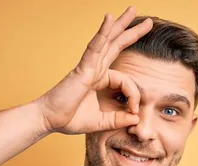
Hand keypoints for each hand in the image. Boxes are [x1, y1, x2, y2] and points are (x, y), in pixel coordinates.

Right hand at [35, 6, 152, 134]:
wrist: (49, 120)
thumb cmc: (68, 119)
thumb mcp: (101, 122)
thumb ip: (118, 119)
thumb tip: (136, 119)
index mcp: (99, 80)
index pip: (125, 80)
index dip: (134, 94)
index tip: (134, 111)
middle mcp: (94, 69)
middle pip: (116, 46)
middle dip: (131, 33)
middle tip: (148, 22)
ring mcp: (89, 67)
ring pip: (108, 41)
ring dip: (120, 25)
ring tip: (132, 10)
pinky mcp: (83, 69)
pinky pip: (95, 47)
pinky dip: (102, 32)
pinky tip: (109, 18)